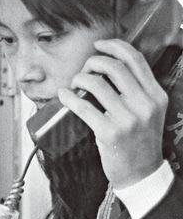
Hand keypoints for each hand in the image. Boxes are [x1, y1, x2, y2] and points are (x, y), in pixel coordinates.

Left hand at [58, 38, 167, 187]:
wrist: (141, 173)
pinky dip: (69, 97)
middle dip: (93, 62)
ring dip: (79, 79)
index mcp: (155, 95)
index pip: (135, 59)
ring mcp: (127, 119)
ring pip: (96, 83)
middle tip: (85, 70)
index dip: (114, 46)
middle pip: (113, 67)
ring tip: (75, 84)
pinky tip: (64, 95)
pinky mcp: (109, 132)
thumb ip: (136, 90)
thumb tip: (108, 67)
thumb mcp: (149, 111)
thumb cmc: (140, 141)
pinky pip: (83, 106)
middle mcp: (144, 104)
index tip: (100, 45)